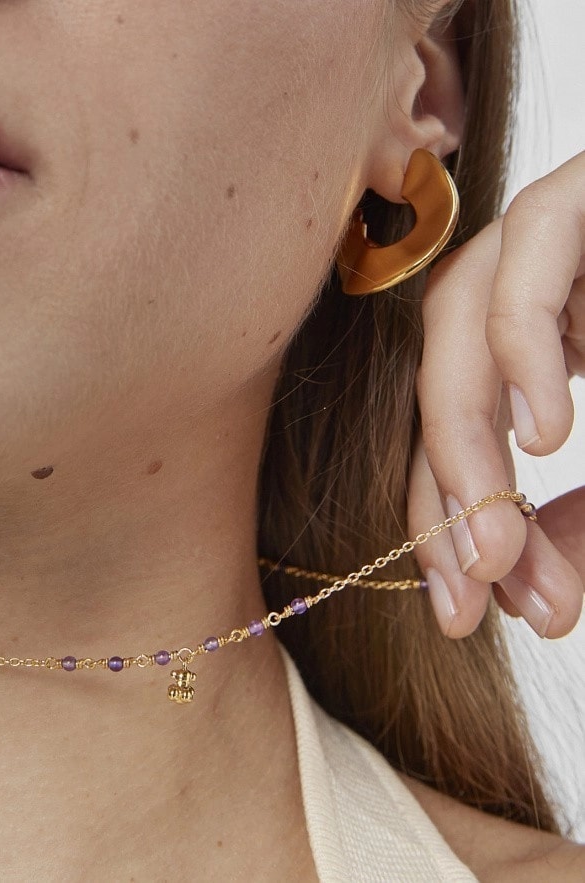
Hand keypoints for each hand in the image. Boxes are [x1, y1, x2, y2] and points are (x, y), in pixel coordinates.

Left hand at [410, 149, 584, 638]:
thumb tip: (529, 600)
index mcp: (549, 334)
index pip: (459, 424)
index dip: (446, 518)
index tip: (458, 611)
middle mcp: (542, 274)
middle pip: (443, 373)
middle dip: (445, 491)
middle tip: (467, 593)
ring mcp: (570, 220)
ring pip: (461, 310)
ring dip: (463, 432)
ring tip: (494, 543)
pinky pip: (539, 236)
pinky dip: (523, 337)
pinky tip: (545, 435)